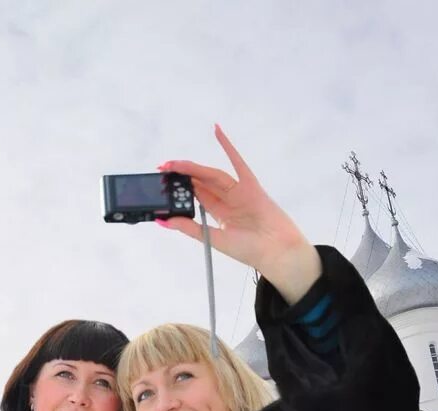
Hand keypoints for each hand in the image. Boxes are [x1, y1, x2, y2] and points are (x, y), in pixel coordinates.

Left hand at [158, 125, 320, 302]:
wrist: (276, 253)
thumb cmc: (249, 250)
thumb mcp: (212, 238)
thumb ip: (189, 228)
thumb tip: (163, 220)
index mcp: (218, 213)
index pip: (195, 195)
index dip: (178, 188)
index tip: (161, 181)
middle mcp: (227, 200)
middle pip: (201, 183)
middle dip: (181, 175)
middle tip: (162, 168)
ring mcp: (239, 191)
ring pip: (212, 174)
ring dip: (194, 167)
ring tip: (174, 164)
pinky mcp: (250, 185)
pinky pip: (237, 162)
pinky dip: (228, 146)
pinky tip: (216, 131)